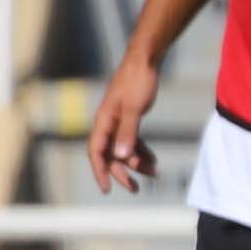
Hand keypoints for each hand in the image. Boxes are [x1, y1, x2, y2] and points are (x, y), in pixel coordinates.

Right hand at [84, 56, 161, 195]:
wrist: (145, 60)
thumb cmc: (137, 81)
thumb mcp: (134, 108)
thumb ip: (127, 133)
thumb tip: (120, 157)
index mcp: (103, 121)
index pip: (96, 152)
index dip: (100, 171)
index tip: (107, 189)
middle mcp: (107, 124)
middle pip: (110, 155)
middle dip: (122, 173)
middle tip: (136, 189)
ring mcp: (117, 121)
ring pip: (122, 149)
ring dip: (136, 163)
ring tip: (154, 172)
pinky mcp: (128, 118)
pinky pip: (131, 140)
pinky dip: (141, 151)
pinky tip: (153, 159)